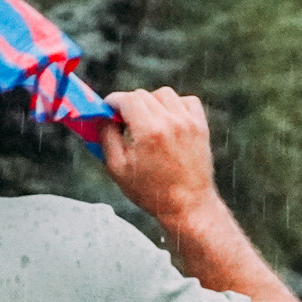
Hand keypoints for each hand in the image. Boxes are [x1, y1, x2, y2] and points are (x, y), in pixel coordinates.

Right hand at [100, 87, 220, 227]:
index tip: (108, 111)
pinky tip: (168, 121)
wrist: (188, 206)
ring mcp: (188, 122)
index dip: (112, 102)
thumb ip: (106, 137)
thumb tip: (100, 115)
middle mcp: (170, 121)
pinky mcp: (201, 126)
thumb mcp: (117, 168)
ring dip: (152, 103)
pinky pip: (187, 101)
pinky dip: (175, 105)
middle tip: (124, 122)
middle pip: (143, 95)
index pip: (126, 98)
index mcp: (148, 130)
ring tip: (147, 122)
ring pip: (164, 94)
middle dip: (129, 105)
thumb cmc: (150, 191)